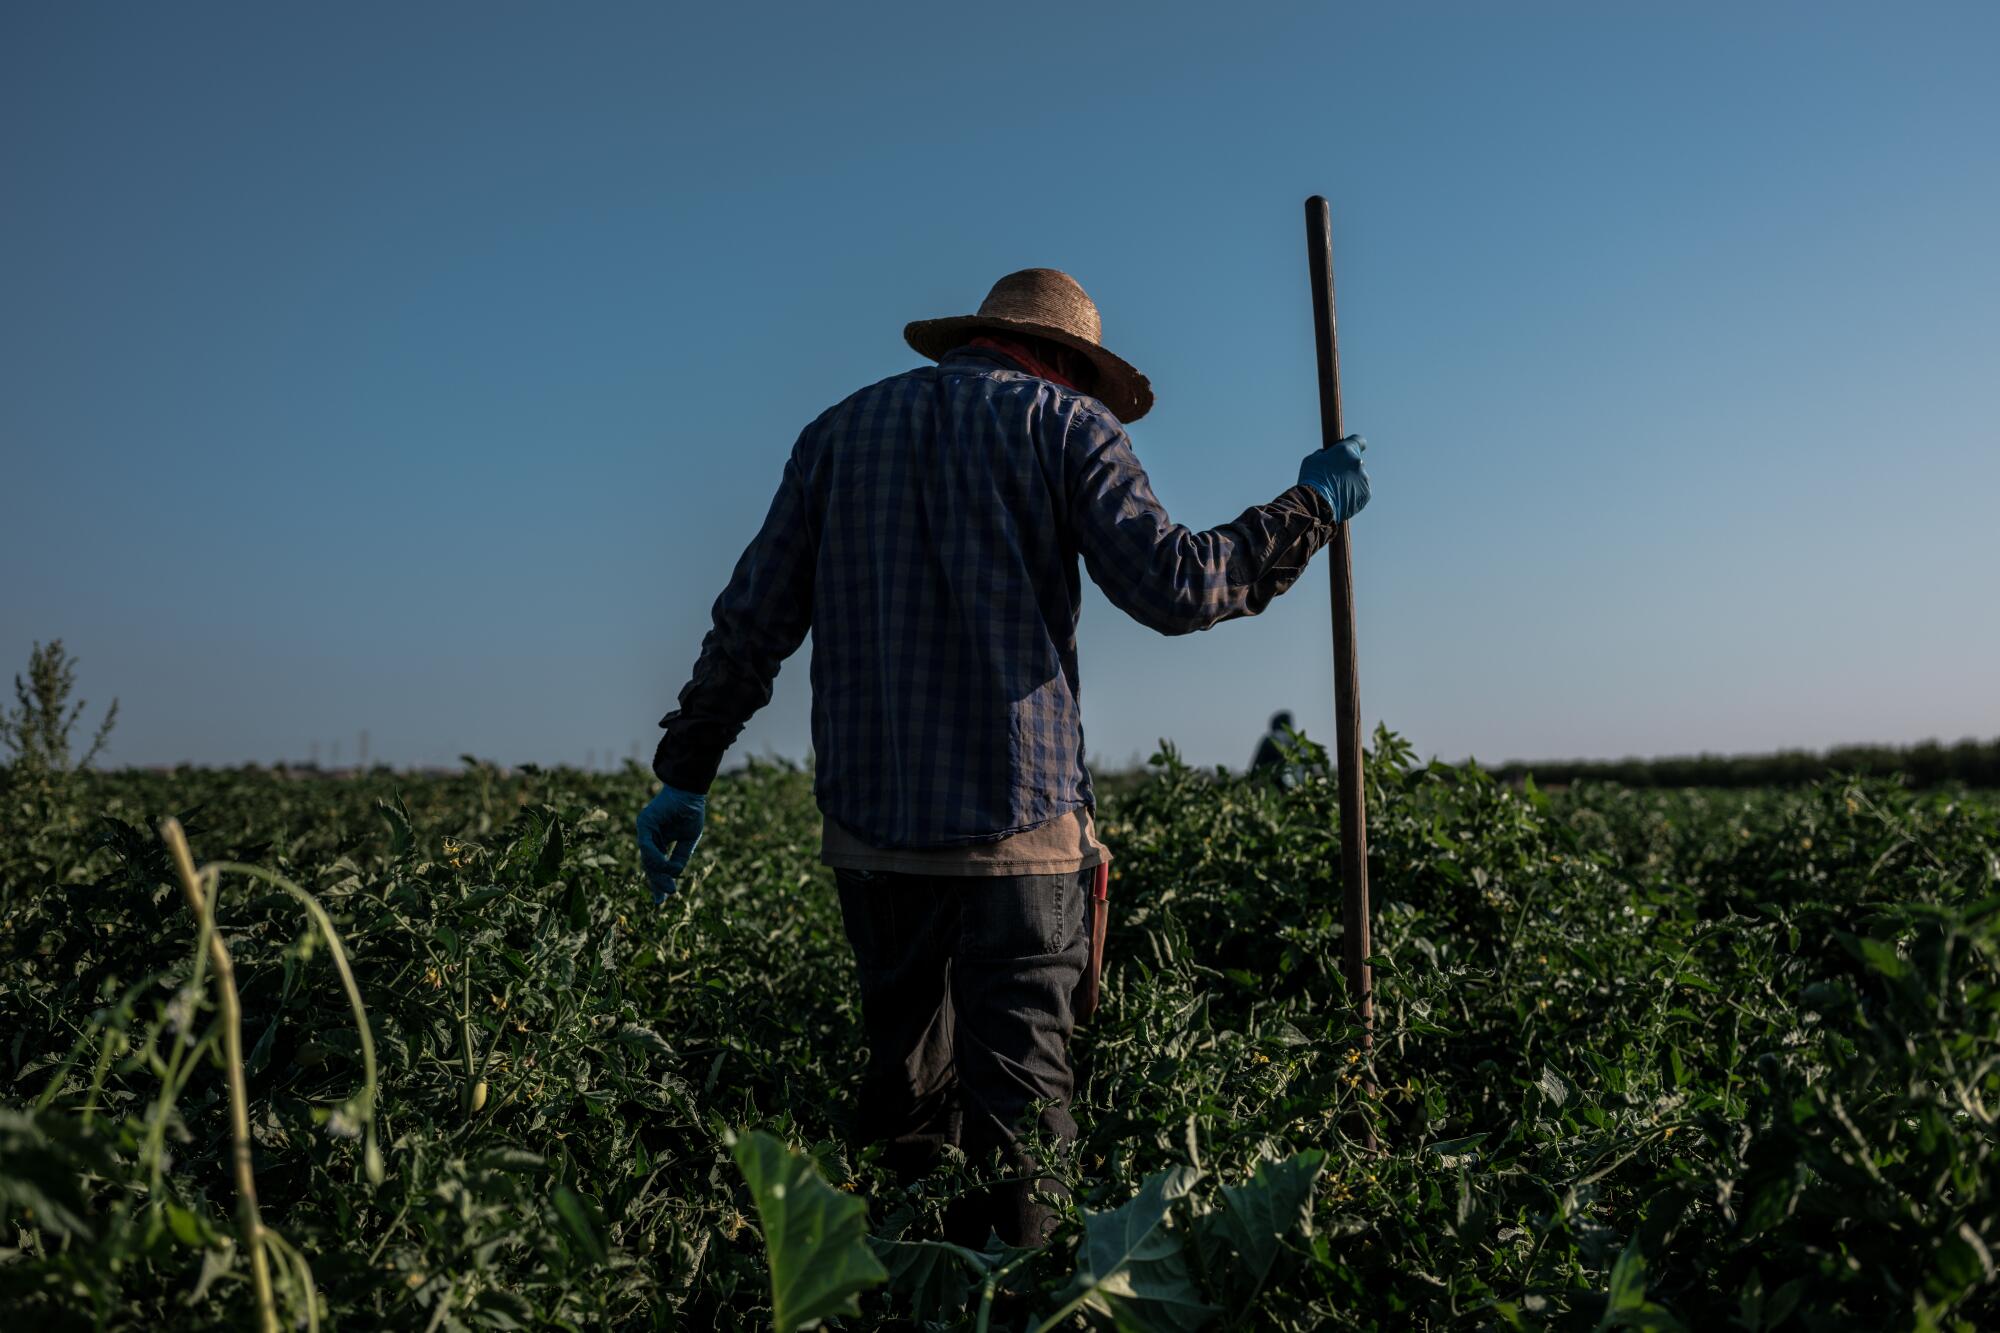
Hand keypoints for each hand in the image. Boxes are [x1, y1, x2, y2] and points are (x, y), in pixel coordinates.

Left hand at [636, 784, 706, 903]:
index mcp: (659, 841)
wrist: (691, 791)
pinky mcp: (644, 823)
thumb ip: (680, 856)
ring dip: (658, 874)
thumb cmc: (691, 812)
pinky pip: (647, 845)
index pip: (655, 865)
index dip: (658, 882)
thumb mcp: (688, 840)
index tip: (661, 899)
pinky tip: (664, 867)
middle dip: (656, 883)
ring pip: (647, 858)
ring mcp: (645, 830)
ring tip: (669, 888)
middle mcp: (649, 837)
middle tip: (662, 899)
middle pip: (649, 864)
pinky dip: (655, 857)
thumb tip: (674, 874)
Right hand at [1297, 435, 1369, 521]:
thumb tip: (1328, 456)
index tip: (1349, 451)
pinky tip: (1341, 498)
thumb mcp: (1312, 459)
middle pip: (1356, 462)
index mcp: (1346, 450)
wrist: (1316, 504)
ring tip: (1336, 491)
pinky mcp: (1366, 494)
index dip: (1354, 445)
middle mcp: (1358, 462)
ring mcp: (1364, 479)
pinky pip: (1361, 491)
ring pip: (1359, 477)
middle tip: (1334, 477)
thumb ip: (1325, 454)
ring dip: (1351, 481)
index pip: (1359, 440)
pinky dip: (1354, 494)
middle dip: (1347, 467)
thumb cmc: (1311, 480)